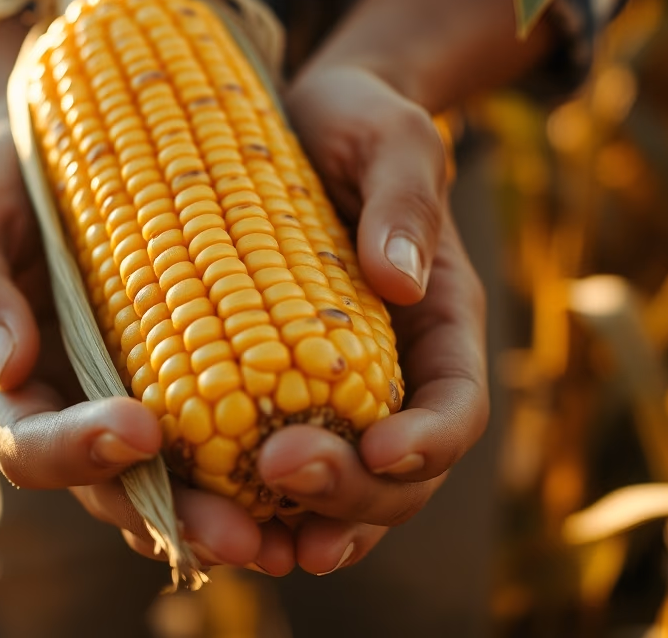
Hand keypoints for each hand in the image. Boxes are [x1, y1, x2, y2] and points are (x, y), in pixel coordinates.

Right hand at [0, 124, 296, 574]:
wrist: (88, 146)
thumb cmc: (11, 178)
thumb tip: (9, 367)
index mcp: (10, 388)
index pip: (30, 444)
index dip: (78, 451)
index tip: (139, 430)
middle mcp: (77, 418)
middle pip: (118, 493)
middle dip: (176, 519)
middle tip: (240, 535)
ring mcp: (139, 411)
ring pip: (180, 492)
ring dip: (231, 521)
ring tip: (289, 538)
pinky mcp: (200, 388)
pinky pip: (229, 448)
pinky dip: (264, 478)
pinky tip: (320, 485)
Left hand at [258, 56, 487, 575]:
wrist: (304, 123)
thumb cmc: (358, 123)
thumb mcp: (390, 138)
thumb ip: (405, 201)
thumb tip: (398, 280)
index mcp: (439, 323)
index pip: (455, 408)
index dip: (427, 443)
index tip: (381, 449)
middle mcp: (394, 374)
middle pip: (399, 474)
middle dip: (352, 492)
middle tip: (282, 474)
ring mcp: (336, 392)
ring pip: (341, 490)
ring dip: (307, 525)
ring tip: (258, 544)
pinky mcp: (275, 392)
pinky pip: (276, 465)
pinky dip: (255, 503)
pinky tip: (212, 515)